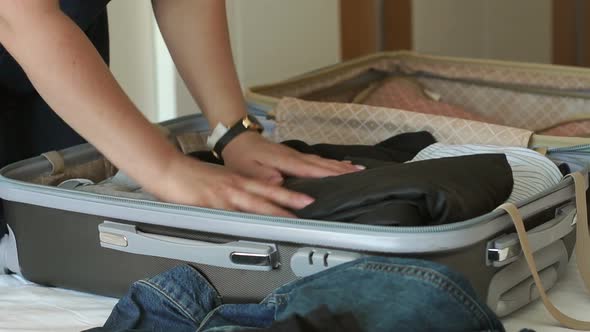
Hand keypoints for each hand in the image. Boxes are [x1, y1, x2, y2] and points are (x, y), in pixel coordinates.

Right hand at [147, 154, 314, 216]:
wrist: (167, 167)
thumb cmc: (189, 176)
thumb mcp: (218, 180)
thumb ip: (234, 190)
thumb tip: (248, 202)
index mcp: (237, 180)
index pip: (267, 187)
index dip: (287, 193)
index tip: (304, 199)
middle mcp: (234, 185)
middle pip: (266, 193)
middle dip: (289, 199)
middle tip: (309, 204)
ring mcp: (222, 194)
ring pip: (252, 202)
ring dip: (273, 210)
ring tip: (290, 217)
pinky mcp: (209, 203)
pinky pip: (229, 213)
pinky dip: (242, 220)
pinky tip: (253, 227)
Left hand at [222, 131, 362, 183]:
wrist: (238, 139)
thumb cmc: (242, 158)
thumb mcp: (250, 172)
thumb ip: (268, 180)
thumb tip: (284, 187)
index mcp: (287, 161)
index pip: (313, 169)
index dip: (331, 174)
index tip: (350, 177)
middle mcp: (295, 156)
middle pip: (323, 164)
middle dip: (343, 169)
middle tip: (363, 174)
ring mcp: (296, 154)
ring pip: (322, 161)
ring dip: (340, 166)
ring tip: (358, 169)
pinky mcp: (295, 155)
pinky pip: (317, 160)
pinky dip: (331, 163)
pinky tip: (340, 164)